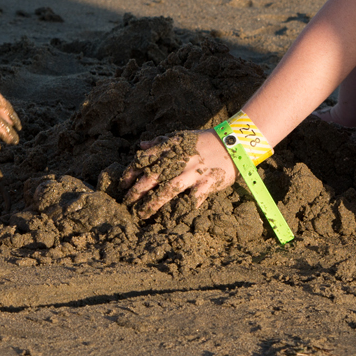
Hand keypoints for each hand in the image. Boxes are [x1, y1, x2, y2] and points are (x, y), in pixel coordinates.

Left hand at [119, 130, 235, 218]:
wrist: (233, 142)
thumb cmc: (203, 141)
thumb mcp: (179, 137)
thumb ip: (159, 143)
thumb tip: (140, 146)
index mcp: (171, 148)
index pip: (144, 161)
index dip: (130, 174)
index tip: (122, 185)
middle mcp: (179, 160)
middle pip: (151, 178)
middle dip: (136, 192)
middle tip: (126, 203)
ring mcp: (193, 172)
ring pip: (167, 190)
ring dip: (152, 204)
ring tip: (141, 214)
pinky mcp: (207, 183)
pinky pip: (192, 200)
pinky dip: (180, 209)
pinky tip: (170, 219)